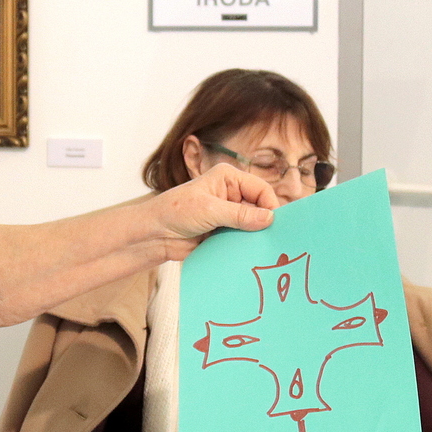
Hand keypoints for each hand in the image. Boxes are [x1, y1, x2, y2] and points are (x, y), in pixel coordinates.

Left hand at [146, 163, 280, 258]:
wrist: (155, 234)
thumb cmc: (176, 212)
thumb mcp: (210, 210)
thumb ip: (240, 215)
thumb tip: (269, 218)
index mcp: (229, 177)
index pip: (261, 189)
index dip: (271, 205)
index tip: (276, 225)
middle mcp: (231, 193)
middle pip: (260, 207)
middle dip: (264, 222)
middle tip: (273, 239)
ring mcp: (229, 213)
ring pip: (253, 224)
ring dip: (255, 235)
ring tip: (263, 248)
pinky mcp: (225, 230)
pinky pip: (243, 237)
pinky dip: (246, 244)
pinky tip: (250, 253)